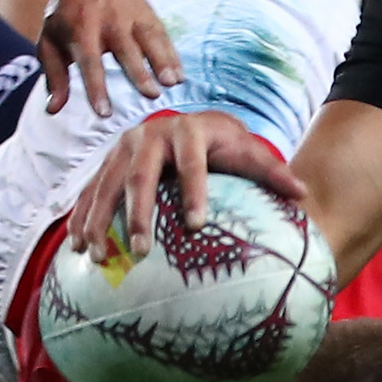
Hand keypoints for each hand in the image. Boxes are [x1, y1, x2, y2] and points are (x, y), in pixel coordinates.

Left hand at [36, 0, 180, 115]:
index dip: (96, 87)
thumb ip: (54, 75)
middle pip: (125, 49)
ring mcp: (130, 16)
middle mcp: (107, 21)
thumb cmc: (68, 14)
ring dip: (162, 60)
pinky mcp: (147, 13)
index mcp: (79, 29)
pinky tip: (180, 73)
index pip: (88, 61)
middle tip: (151, 95)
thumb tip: (53, 110)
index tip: (104, 112)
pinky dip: (172, 53)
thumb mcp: (50, 39)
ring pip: (148, 38)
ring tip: (173, 82)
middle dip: (138, 72)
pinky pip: (162, 34)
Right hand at [67, 107, 303, 255]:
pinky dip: (83, 218)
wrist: (191, 125)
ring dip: (100, 220)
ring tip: (99, 256)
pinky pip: (91, 191)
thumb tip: (303, 193)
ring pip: (108, 184)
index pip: (192, 164)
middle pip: (141, 175)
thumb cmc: (224, 146)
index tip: (196, 225)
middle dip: (137, 213)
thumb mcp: (247, 153)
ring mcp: (123, 148)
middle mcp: (150, 136)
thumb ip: (272, 171)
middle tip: (141, 250)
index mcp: (188, 132)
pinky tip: (78, 248)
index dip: (194, 192)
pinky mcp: (107, 162)